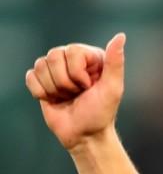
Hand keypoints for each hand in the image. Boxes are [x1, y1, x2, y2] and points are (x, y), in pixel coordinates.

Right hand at [25, 34, 125, 151]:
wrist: (85, 137)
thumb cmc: (100, 115)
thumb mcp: (113, 89)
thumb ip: (115, 63)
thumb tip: (120, 36)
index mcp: (88, 56)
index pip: (71, 51)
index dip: (77, 74)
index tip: (88, 88)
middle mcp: (71, 58)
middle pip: (53, 56)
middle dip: (65, 83)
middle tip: (76, 95)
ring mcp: (55, 69)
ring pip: (41, 66)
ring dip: (54, 89)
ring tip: (66, 98)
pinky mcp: (42, 81)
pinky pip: (30, 77)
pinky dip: (40, 92)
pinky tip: (53, 100)